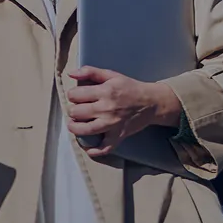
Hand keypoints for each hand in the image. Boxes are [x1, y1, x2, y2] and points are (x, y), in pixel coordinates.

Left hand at [66, 67, 182, 158]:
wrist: (151, 102)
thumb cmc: (130, 87)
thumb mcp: (111, 74)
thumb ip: (90, 71)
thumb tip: (71, 74)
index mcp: (104, 92)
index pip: (76, 96)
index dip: (72, 95)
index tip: (75, 96)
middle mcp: (106, 109)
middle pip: (77, 113)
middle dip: (72, 111)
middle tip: (76, 110)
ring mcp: (112, 125)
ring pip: (86, 130)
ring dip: (75, 129)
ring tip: (74, 125)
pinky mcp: (118, 136)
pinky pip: (104, 148)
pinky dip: (94, 150)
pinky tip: (87, 147)